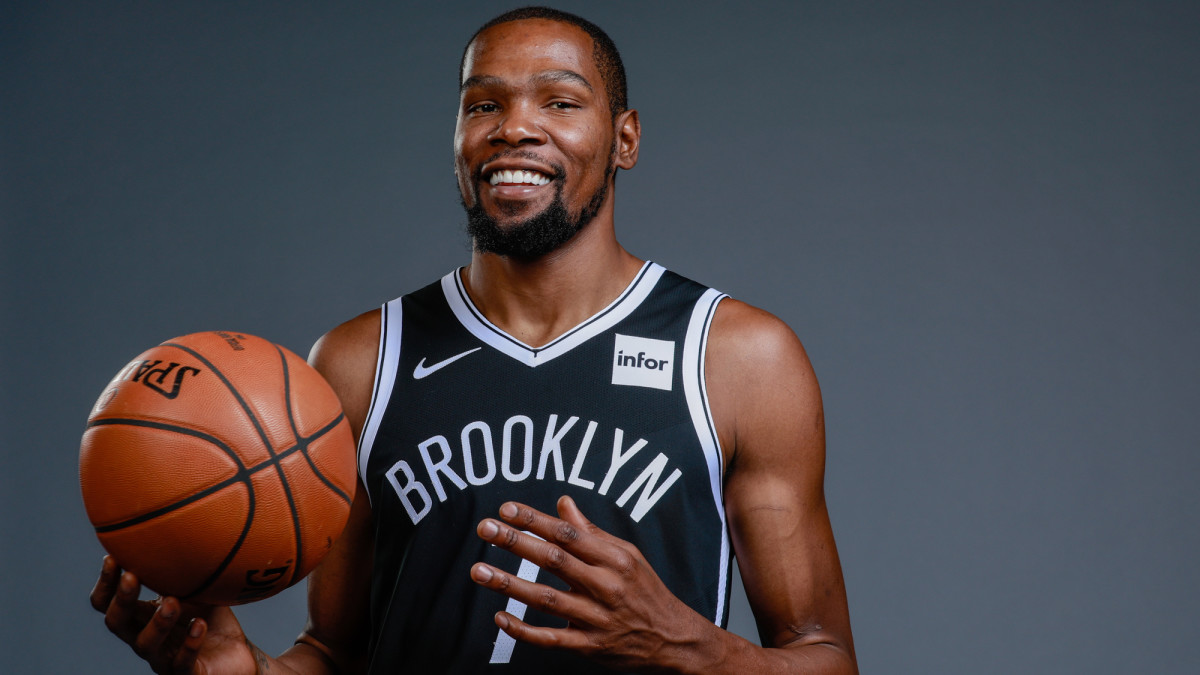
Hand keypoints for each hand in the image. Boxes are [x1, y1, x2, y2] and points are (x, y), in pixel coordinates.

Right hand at [90, 556, 258, 673]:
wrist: (238, 655)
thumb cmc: (212, 618)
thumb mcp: (200, 588)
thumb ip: (186, 567)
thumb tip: (182, 526)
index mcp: (142, 616)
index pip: (108, 603)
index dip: (105, 584)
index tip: (112, 557)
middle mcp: (145, 637)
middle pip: (117, 623)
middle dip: (122, 599)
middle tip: (133, 577)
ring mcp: (164, 658)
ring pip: (145, 645)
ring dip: (157, 622)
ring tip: (173, 601)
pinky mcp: (187, 674)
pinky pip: (182, 663)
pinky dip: (190, 643)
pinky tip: (200, 626)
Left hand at [471, 496, 715, 671]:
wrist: (674, 639)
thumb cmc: (646, 591)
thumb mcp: (627, 555)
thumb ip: (592, 531)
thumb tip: (563, 503)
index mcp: (614, 558)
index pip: (568, 533)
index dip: (535, 520)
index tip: (506, 509)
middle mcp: (605, 585)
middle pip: (554, 560)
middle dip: (516, 542)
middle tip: (484, 528)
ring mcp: (597, 618)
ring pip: (546, 599)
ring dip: (510, 584)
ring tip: (479, 571)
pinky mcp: (591, 647)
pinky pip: (552, 639)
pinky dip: (524, 630)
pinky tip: (500, 618)